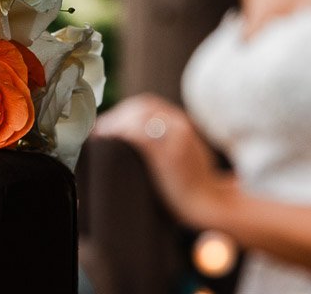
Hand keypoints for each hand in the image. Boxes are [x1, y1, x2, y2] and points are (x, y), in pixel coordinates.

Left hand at [93, 93, 224, 226]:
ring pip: (138, 116)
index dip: (124, 111)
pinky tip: (108, 139)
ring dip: (115, 122)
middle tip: (99, 129)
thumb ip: (166, 145)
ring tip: (100, 135)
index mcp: (182, 124)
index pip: (148, 105)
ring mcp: (176, 137)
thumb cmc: (192, 187)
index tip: (107, 123)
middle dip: (117, 114)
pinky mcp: (169, 152)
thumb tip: (134, 146)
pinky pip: (139, 133)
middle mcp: (180, 125)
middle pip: (141, 106)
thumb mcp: (183, 156)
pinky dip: (120, 132)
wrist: (210, 204)